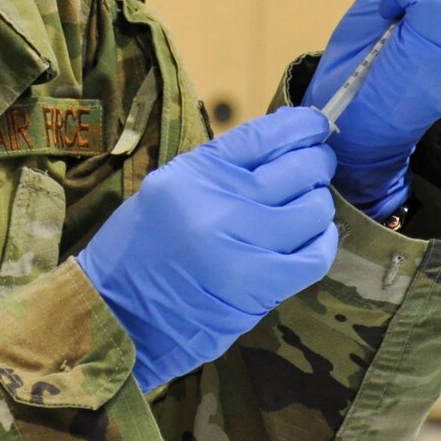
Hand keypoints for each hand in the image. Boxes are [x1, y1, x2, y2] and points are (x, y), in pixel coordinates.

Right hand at [76, 107, 338, 391]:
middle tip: (318, 167)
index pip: (265, 136)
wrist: (118, 314)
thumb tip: (282, 147)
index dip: (302, 126)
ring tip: (309, 206)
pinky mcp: (257, 286)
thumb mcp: (170, 189)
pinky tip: (314, 238)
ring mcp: (241, 246)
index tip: (316, 126)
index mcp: (195, 172)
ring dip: (318, 204)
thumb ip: (221, 169)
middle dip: (317, 163)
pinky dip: (322, 242)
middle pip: (298, 170)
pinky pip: (313, 257)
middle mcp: (219, 203)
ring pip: (312, 211)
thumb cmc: (141, 249)